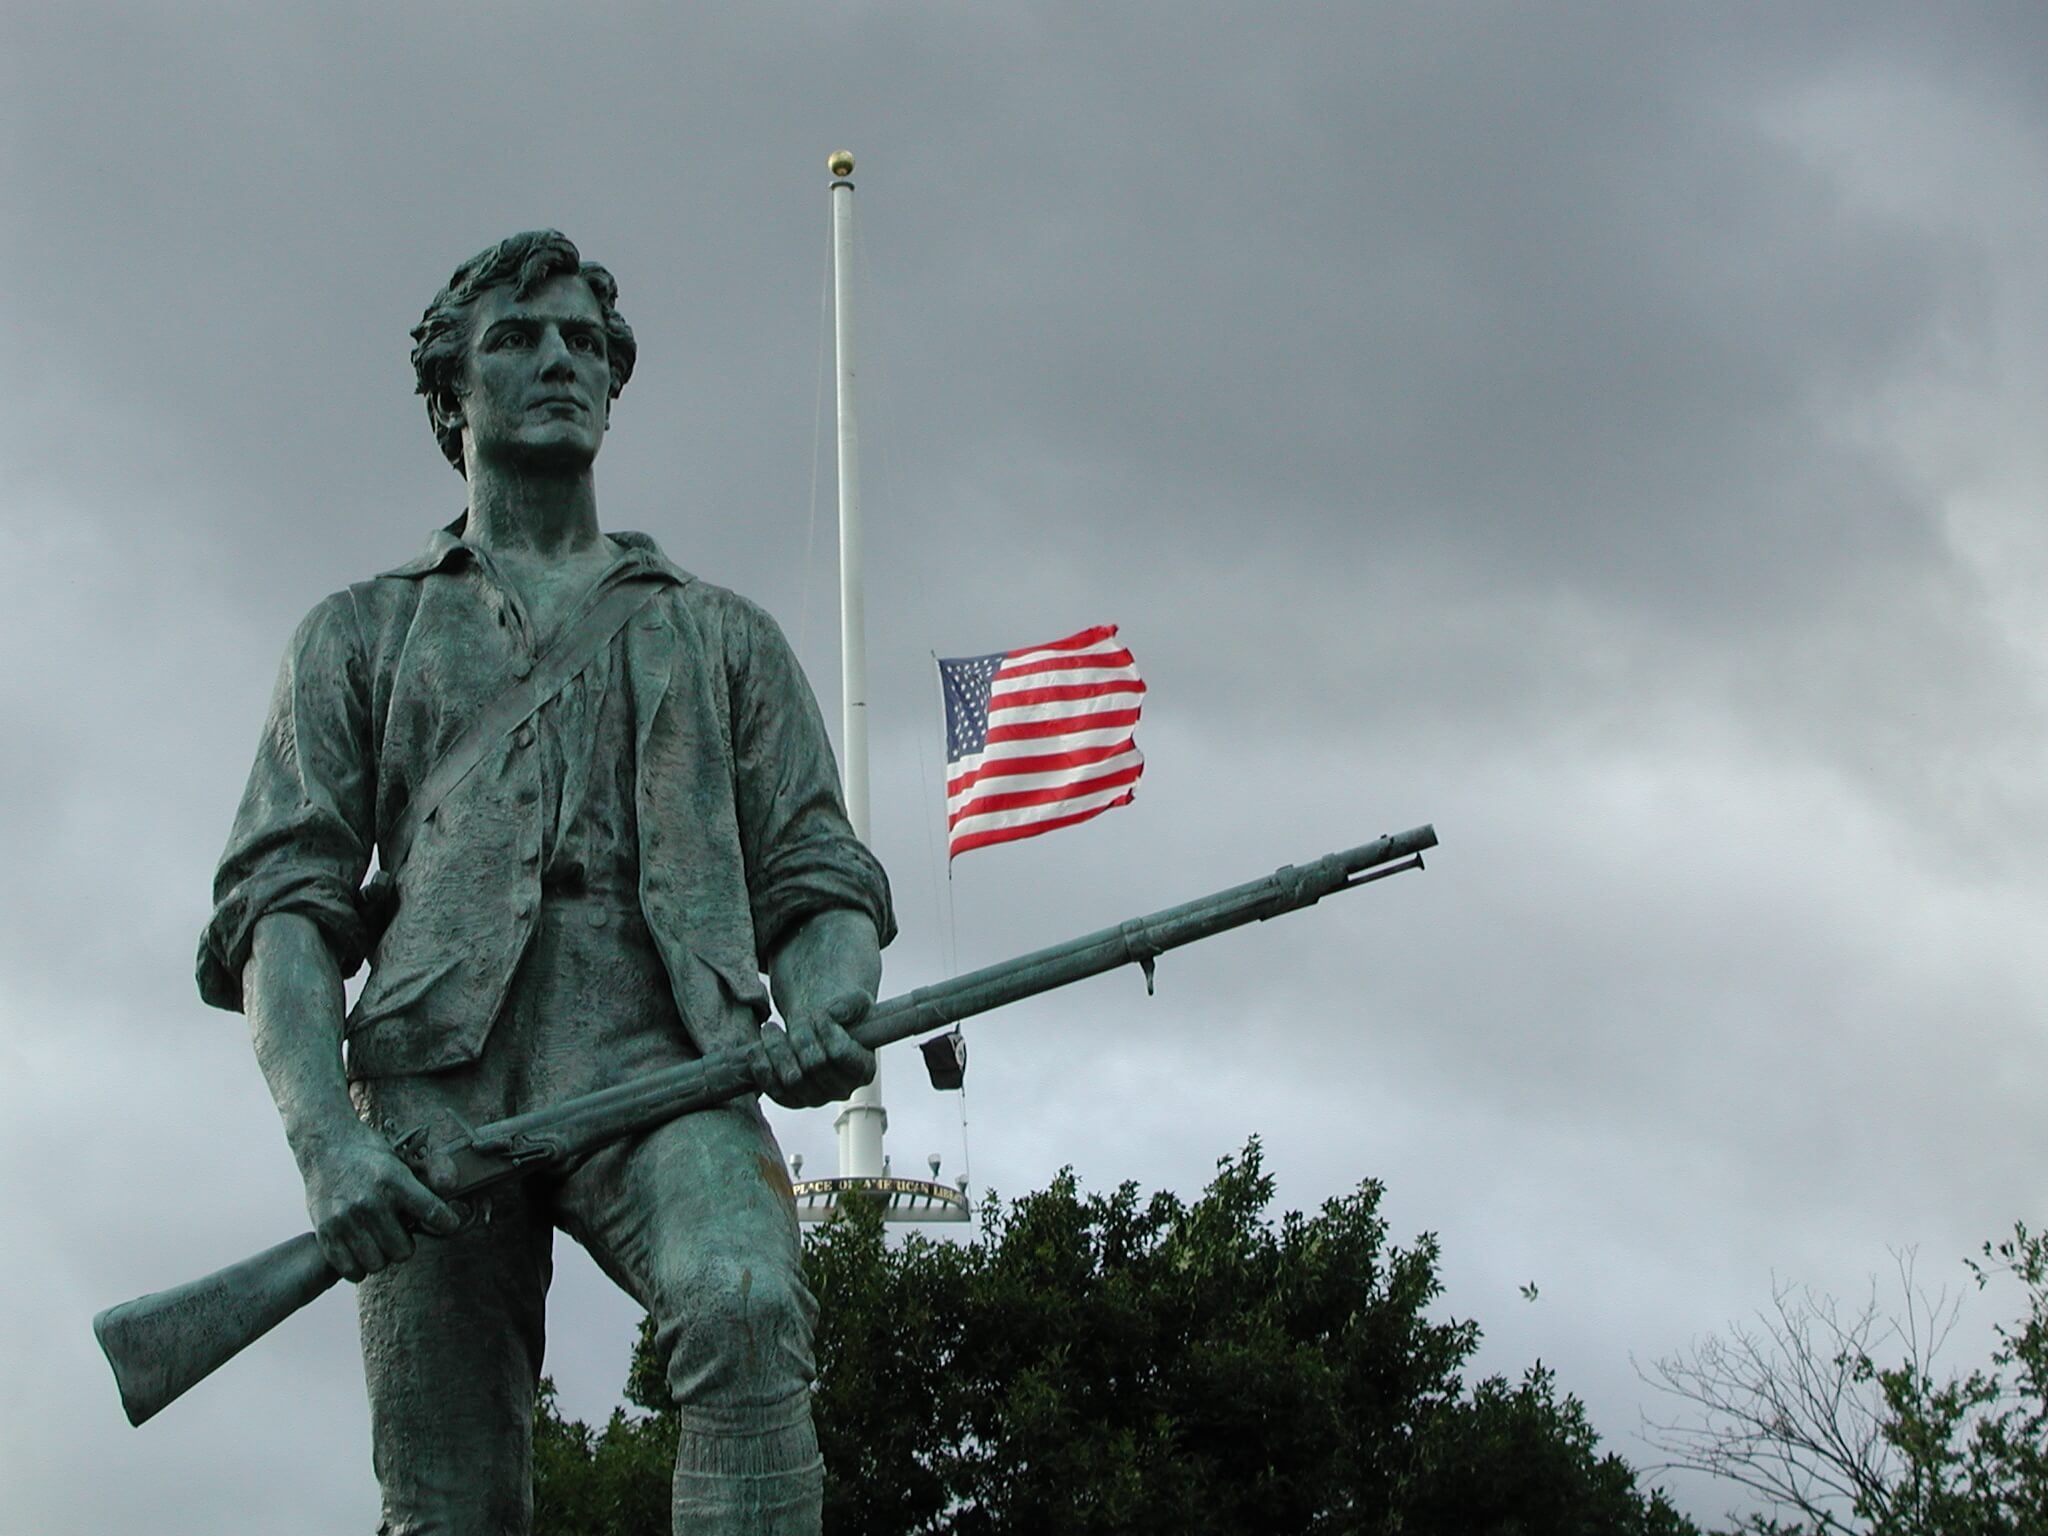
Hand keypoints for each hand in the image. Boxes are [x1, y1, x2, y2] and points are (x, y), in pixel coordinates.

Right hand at [302, 1129, 462, 1280]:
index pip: (432, 1212)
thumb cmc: (369, 1155)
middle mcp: (369, 1202)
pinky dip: (359, 1266)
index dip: (446, 1222)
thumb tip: (451, 1188)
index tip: (448, 1223)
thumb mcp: (402, 1159)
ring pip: (378, 1263)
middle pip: (402, 1250)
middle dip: (405, 1244)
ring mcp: (345, 1220)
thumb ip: (432, 1173)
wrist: (325, 1146)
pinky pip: (351, 1269)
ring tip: (378, 1240)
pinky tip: (362, 1250)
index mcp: (393, 1180)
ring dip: (382, 1255)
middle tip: (398, 1230)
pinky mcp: (326, 1233)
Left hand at [758, 992, 876, 1109]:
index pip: (840, 1053)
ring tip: (771, 1029)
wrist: (816, 1027)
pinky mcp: (790, 1100)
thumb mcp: (854, 1002)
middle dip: (800, 1036)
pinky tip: (758, 1048)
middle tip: (794, 1017)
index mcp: (863, 1070)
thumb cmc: (838, 1016)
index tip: (819, 1014)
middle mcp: (841, 1090)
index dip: (826, 1030)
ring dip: (777, 1049)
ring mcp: (815, 1099)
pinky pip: (772, 1089)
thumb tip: (834, 1014)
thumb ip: (852, 1004)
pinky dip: (762, 1067)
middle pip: (814, 1065)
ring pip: (792, 1079)